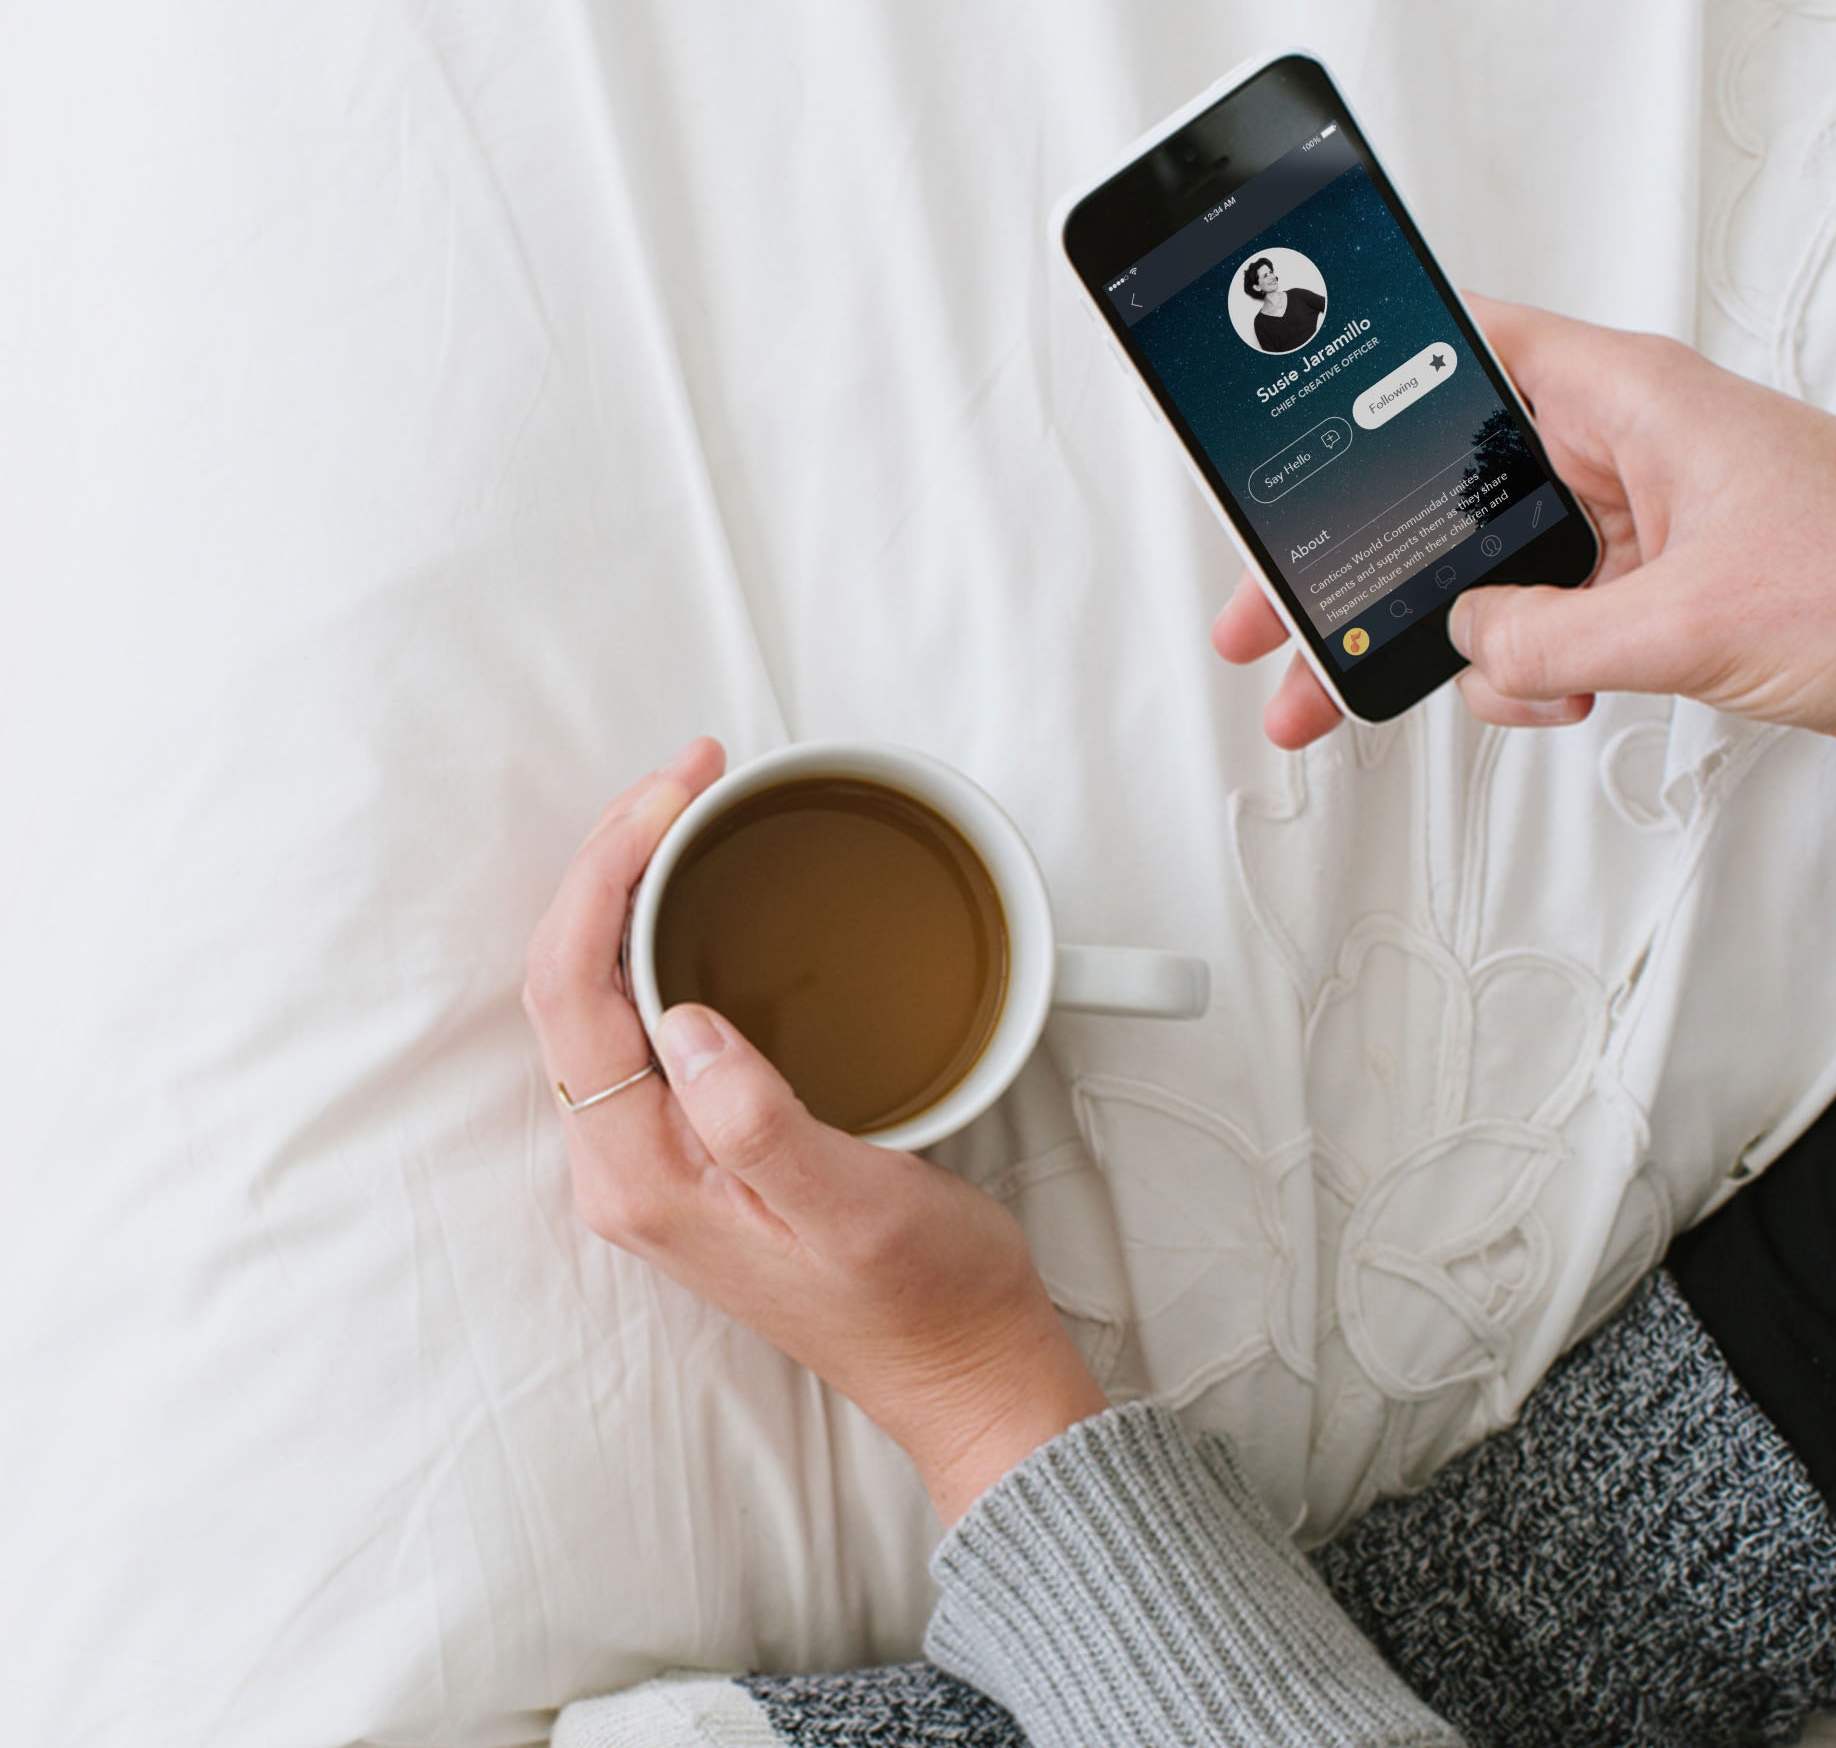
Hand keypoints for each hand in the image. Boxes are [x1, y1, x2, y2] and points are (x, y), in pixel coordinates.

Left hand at [519, 739, 1104, 1522]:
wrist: (962, 1370)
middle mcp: (625, 1167)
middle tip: (691, 774)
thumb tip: (688, 1020)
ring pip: (596, 991)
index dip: (607, 871)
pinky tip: (706, 898)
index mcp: (642, 1176)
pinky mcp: (697, 1149)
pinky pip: (642, 1019)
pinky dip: (660, 935)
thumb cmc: (924, 1298)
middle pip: (566, 978)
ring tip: (691, 808)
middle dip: (611, 856)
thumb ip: (758, 1121)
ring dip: (629, 888)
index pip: (572, 990)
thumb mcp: (855, 1206)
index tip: (677, 794)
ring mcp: (656, 1159)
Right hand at [1213, 298, 1835, 770]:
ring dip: (1458, 637)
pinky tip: (1545, 702)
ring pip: (1508, 571)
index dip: (1366, 391)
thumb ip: (1554, 633)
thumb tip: (1470, 645)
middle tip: (1277, 619)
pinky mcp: (1682, 597)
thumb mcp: (1690, 619)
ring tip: (1396, 689)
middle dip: (1372, 560)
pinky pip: (1566, 624)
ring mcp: (1656, 525)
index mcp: (1634, 396)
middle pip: (1460, 485)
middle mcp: (1636, 447)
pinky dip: (1537, 668)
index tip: (1285, 447)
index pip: (1464, 352)